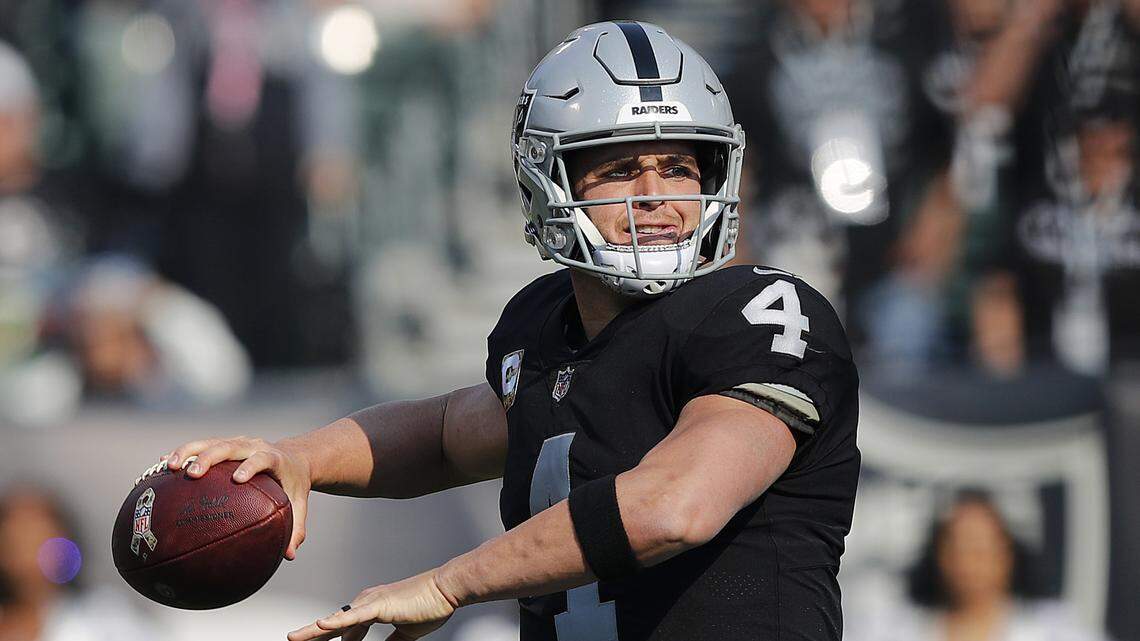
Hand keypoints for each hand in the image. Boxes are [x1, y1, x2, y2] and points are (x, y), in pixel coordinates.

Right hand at [163, 436, 311, 558]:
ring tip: (169, 466)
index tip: (239, 478)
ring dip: (189, 452)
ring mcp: (236, 443)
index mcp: (274, 458)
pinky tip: (161, 465)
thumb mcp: (298, 504)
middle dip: (210, 457)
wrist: (292, 457)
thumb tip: (289, 556)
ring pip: (210, 442)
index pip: (262, 458)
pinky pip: (201, 446)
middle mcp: (253, 446)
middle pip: (230, 446)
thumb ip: (296, 528)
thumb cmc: (293, 485)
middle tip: (192, 473)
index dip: (251, 466)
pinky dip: (182, 454)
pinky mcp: (223, 444)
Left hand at [287, 571, 456, 640]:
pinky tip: (319, 627)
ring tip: (293, 639)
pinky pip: (353, 617)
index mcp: (372, 606)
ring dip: (313, 632)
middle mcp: (366, 601)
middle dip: (311, 635)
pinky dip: (335, 623)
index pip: (345, 628)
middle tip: (292, 640)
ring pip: (336, 620)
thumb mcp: (406, 631)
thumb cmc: (430, 605)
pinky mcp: (378, 605)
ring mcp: (370, 602)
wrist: (446, 589)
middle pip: (333, 623)